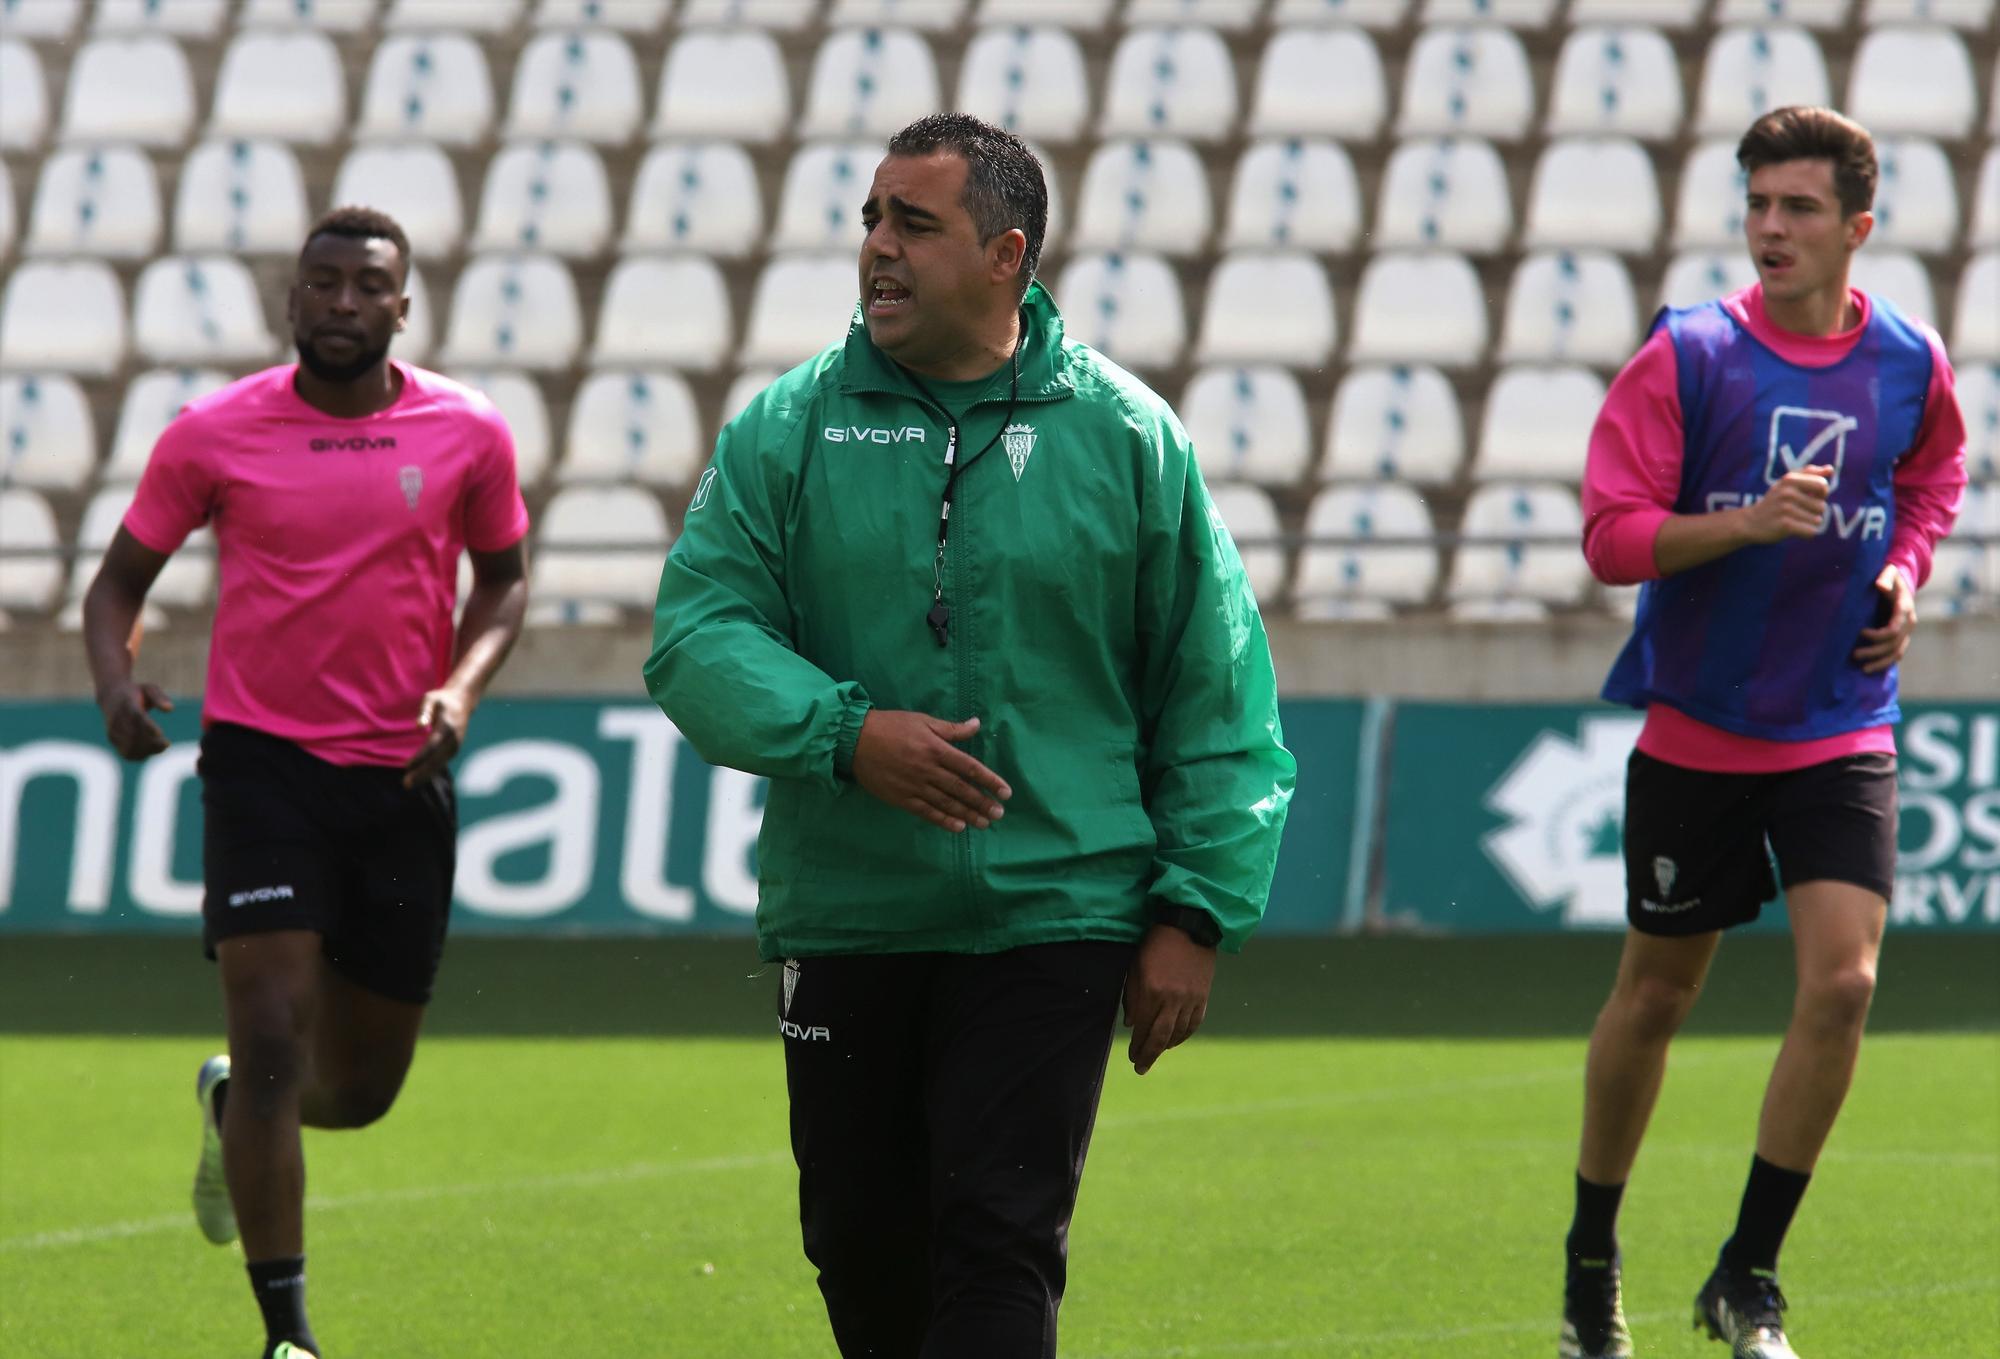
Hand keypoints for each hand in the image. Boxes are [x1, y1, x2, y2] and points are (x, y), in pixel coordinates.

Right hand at [98, 681, 172, 760]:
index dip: (148, 726)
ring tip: (162, 747)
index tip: (160, 733)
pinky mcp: (112, 739)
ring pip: (129, 745)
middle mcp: (117, 718)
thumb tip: (170, 709)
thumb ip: (159, 697)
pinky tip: (152, 751)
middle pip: (134, 734)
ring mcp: (113, 730)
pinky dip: (140, 755)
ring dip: (147, 750)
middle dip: (151, 742)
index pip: (136, 716)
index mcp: (126, 704)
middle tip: (166, 744)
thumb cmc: (136, 692)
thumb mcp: (149, 688)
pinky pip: (126, 752)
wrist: (111, 696)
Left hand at [403, 686, 471, 787]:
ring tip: (409, 784)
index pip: (432, 745)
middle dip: (421, 773)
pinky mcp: (454, 750)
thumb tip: (418, 726)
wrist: (462, 701)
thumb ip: (425, 710)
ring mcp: (456, 745)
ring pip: (440, 764)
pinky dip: (431, 772)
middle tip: (406, 784)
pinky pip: (442, 763)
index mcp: (447, 727)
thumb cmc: (442, 699)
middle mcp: (453, 739)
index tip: (406, 766)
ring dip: (425, 775)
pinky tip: (419, 778)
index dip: (419, 757)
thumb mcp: (432, 698)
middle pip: (437, 760)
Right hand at [850, 710, 1010, 832]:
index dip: (989, 781)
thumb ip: (951, 728)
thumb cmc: (891, 726)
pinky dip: (943, 820)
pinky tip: (958, 827)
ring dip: (967, 814)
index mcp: (935, 748)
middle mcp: (928, 769)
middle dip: (982, 802)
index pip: (969, 767)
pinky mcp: (901, 798)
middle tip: (999, 814)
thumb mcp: (922, 720)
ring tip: (984, 823)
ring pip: (946, 803)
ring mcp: (914, 786)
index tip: (1005, 792)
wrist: (854, 740)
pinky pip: (926, 812)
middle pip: (961, 789)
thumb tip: (976, 724)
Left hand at [1122, 923, 1216, 1075]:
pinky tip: (1176, 1040)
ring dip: (1166, 1046)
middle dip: (1149, 1054)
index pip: (1143, 1028)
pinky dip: (1184, 1035)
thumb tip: (1132, 1024)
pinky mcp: (1203, 996)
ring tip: (1156, 1051)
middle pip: (1160, 1036)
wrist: (1189, 926)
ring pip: (1178, 1032)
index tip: (1132, 1057)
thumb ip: (1132, 996)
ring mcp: (1190, 999)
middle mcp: (1172, 999)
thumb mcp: (1136, 967)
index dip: (1137, 1046)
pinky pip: (1194, 1023)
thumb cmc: (1155, 944)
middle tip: (1141, 1067)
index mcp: (1152, 991)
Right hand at [1740, 465, 1831, 543]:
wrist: (1750, 522)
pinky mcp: (1785, 525)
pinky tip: (1794, 529)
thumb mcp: (1787, 483)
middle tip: (1796, 511)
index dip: (1821, 494)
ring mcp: (1785, 509)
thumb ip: (1809, 473)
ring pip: (1817, 520)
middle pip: (1821, 506)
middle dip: (1813, 511)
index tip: (1808, 496)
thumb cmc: (1775, 501)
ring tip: (1793, 520)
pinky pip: (1811, 531)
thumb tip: (1830, 469)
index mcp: (1790, 479)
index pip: (1823, 486)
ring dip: (1808, 522)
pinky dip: (1806, 533)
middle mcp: (1787, 493)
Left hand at [1854, 564, 1915, 673]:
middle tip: (1854, 654)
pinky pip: (1896, 654)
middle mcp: (1908, 623)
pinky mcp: (1901, 637)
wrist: (1899, 584)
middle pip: (1893, 644)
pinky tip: (1871, 668)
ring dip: (1880, 662)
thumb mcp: (1889, 572)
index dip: (1878, 634)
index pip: (1894, 629)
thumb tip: (1879, 585)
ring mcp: (1906, 632)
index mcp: (1905, 609)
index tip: (1861, 633)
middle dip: (1874, 651)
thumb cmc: (1890, 577)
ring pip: (1897, 652)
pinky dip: (1885, 662)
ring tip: (1863, 669)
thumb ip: (1885, 577)